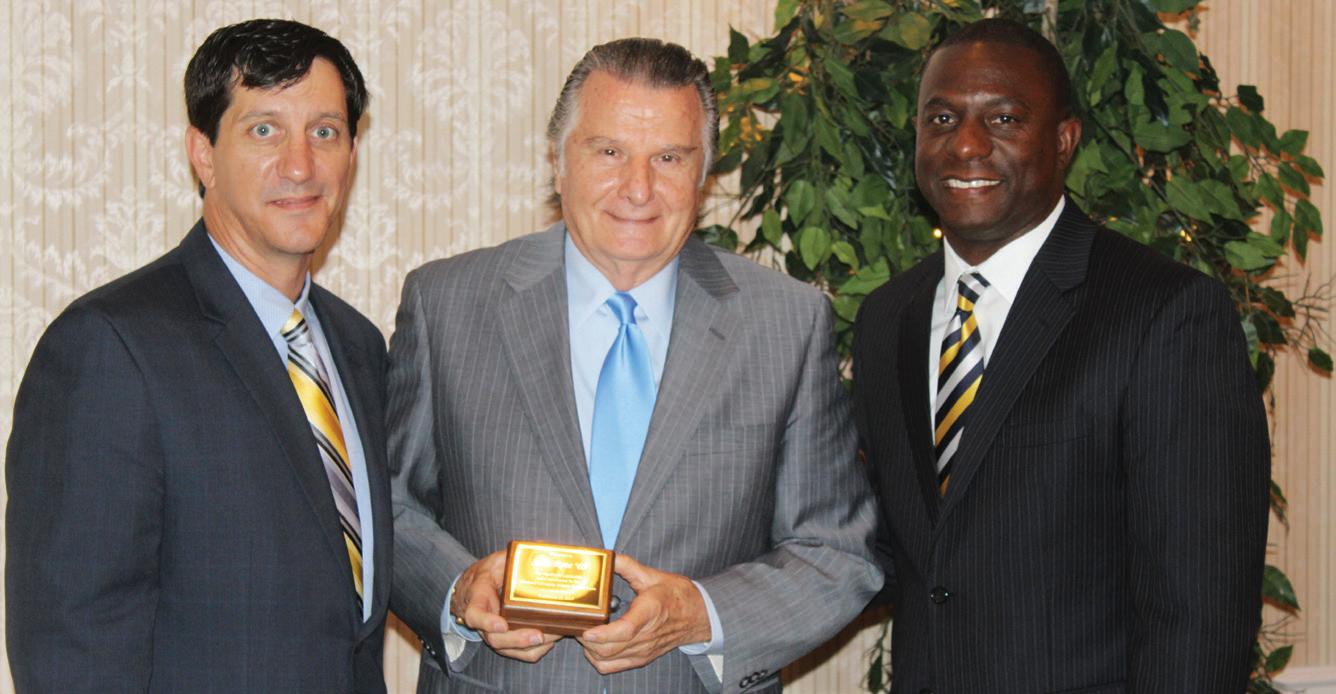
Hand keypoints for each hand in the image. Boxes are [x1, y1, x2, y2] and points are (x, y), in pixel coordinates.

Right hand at [451, 550, 561, 661]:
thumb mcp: (498, 560)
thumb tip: (542, 546)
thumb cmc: (489, 574)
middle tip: (538, 635)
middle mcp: (484, 621)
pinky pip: (517, 653)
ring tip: (552, 637)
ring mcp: (493, 633)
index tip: (502, 624)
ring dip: (530, 647)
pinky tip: (550, 641)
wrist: (476, 588)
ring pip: (507, 649)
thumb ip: (515, 556)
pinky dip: (534, 651)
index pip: (475, 614)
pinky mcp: (505, 640)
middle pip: (495, 639)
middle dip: (518, 640)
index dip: (486, 622)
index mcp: (478, 598)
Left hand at [577, 553, 711, 673]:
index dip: (603, 634)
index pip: (625, 630)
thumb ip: (628, 565)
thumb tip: (608, 556)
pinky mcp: (641, 658)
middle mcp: (646, 635)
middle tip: (577, 624)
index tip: (587, 630)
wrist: (698, 615)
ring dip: (590, 649)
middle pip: (610, 648)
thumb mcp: (653, 575)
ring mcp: (643, 650)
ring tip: (584, 632)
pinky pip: (613, 667)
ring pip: (608, 659)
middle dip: (587, 640)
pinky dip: (599, 660)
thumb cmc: (676, 595)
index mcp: (650, 611)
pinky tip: (595, 646)